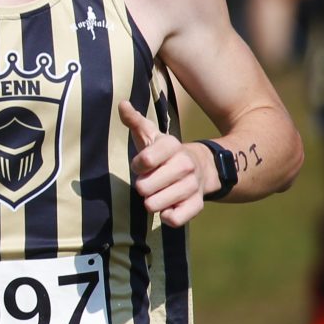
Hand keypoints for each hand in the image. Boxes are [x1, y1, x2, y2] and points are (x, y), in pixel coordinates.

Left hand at [119, 101, 206, 227]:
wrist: (201, 168)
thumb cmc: (165, 153)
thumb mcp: (151, 135)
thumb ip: (135, 121)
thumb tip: (122, 104)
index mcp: (171, 146)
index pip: (145, 160)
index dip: (137, 165)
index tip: (140, 164)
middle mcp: (185, 165)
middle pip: (145, 187)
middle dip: (141, 186)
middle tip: (148, 182)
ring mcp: (192, 186)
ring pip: (155, 204)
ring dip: (151, 202)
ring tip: (157, 194)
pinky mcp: (197, 204)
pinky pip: (174, 219)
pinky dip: (167, 216)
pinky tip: (167, 208)